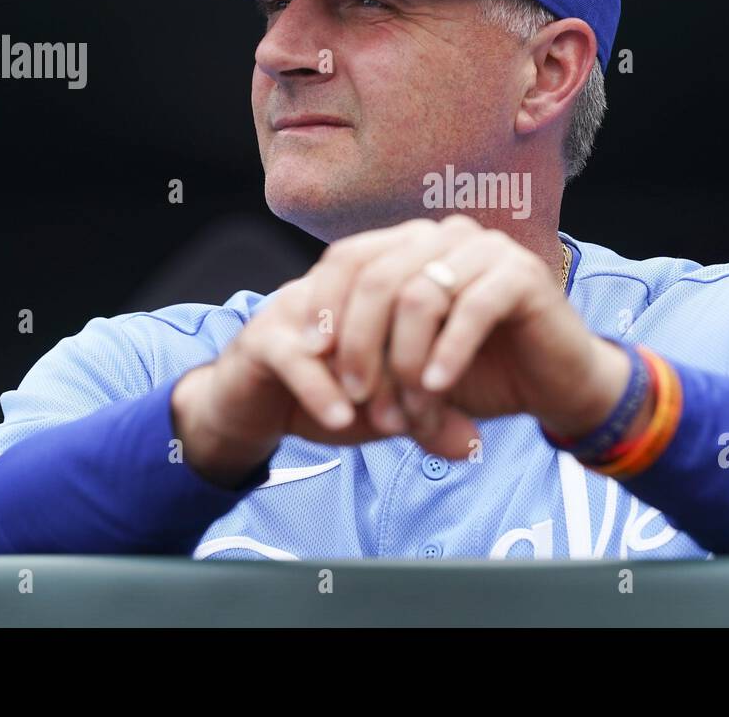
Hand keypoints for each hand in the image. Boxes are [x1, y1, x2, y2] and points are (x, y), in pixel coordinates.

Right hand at [171, 276, 463, 487]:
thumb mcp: (389, 408)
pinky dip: (321, 389)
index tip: (450, 396)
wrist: (255, 405)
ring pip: (346, 328)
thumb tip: (473, 445)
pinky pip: (296, 356)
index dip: (444, 340)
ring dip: (371, 378)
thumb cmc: (333, 393)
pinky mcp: (263, 336)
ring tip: (391, 424)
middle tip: (421, 416)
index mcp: (382, 285)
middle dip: (409, 365)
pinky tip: (342, 419)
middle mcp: (344, 284)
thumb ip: (432, 420)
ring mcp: (300, 303)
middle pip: (390, 303)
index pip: (425, 292)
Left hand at [298, 216, 631, 455]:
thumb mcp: (407, 363)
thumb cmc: (479, 373)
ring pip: (418, 296)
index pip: (349, 257)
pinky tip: (438, 387)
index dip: (324, 304)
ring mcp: (487, 248)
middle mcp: (447, 234)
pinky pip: (469, 309)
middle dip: (359, 346)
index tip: (310, 354)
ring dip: (404, 363)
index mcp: (415, 244)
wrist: (556, 386)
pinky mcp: (522, 273)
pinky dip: (447, 354)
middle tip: (358, 399)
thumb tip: (303, 355)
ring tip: (406, 412)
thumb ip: (365, 351)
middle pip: (376, 278)